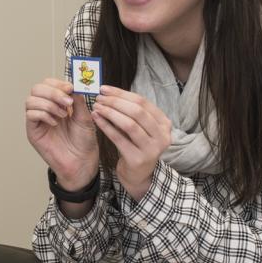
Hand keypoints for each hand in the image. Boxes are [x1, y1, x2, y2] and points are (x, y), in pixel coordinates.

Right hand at [25, 78, 98, 188]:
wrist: (82, 162)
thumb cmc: (84, 141)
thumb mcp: (85, 116)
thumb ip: (78, 100)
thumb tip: (72, 85)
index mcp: (58, 103)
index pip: (49, 83)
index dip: (58, 83)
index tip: (70, 88)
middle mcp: (46, 109)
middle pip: (37, 88)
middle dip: (53, 92)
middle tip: (67, 101)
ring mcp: (38, 120)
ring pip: (31, 99)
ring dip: (49, 104)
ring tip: (63, 115)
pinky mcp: (33, 131)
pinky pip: (30, 114)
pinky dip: (43, 114)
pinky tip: (55, 123)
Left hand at [91, 85, 171, 200]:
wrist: (138, 174)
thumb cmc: (136, 145)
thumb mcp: (140, 127)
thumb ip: (131, 111)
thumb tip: (108, 92)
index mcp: (164, 123)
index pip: (143, 102)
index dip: (122, 93)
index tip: (105, 89)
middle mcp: (162, 136)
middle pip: (137, 111)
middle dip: (116, 102)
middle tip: (99, 97)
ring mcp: (152, 149)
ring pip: (129, 124)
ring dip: (110, 113)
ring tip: (97, 106)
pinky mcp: (138, 159)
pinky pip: (119, 139)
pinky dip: (106, 126)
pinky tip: (96, 119)